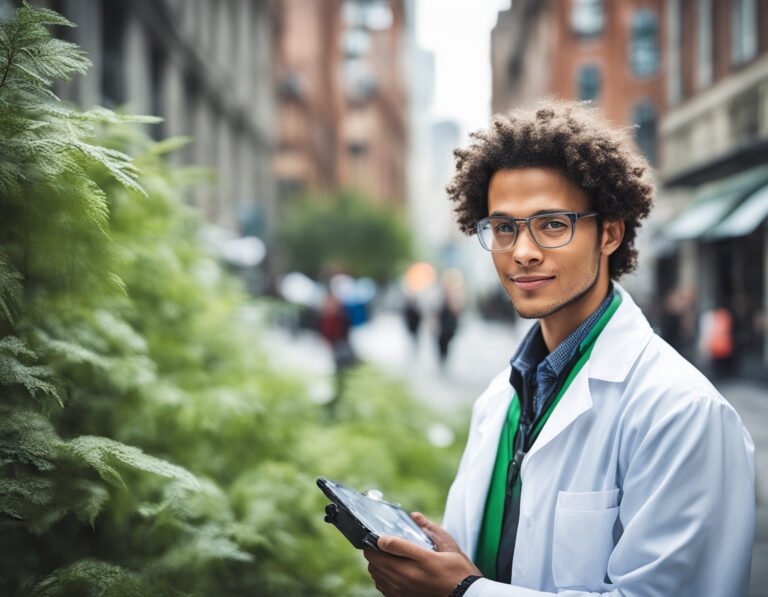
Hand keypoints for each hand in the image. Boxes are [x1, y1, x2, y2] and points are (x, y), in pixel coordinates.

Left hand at [363, 512, 481, 596]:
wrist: (463, 595)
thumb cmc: (457, 571)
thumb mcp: (447, 547)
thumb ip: (429, 531)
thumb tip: (415, 516)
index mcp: (420, 562)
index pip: (388, 544)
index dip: (378, 538)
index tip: (378, 534)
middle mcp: (408, 577)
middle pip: (375, 561)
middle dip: (374, 550)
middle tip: (380, 543)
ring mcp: (403, 591)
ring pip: (376, 574)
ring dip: (376, 563)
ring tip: (385, 556)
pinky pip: (382, 586)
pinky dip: (381, 576)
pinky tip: (391, 571)